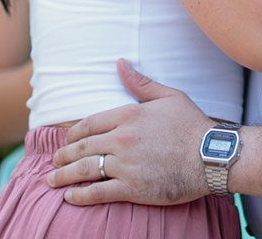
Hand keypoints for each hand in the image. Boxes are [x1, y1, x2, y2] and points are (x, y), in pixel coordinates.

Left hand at [47, 60, 211, 205]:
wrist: (210, 156)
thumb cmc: (192, 124)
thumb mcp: (168, 96)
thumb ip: (140, 83)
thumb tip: (120, 63)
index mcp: (129, 114)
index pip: (90, 123)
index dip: (74, 133)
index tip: (67, 140)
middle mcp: (122, 138)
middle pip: (82, 147)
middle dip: (63, 155)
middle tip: (53, 162)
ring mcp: (126, 164)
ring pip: (85, 170)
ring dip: (64, 176)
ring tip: (52, 180)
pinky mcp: (132, 188)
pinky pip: (98, 192)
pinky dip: (80, 196)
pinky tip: (69, 197)